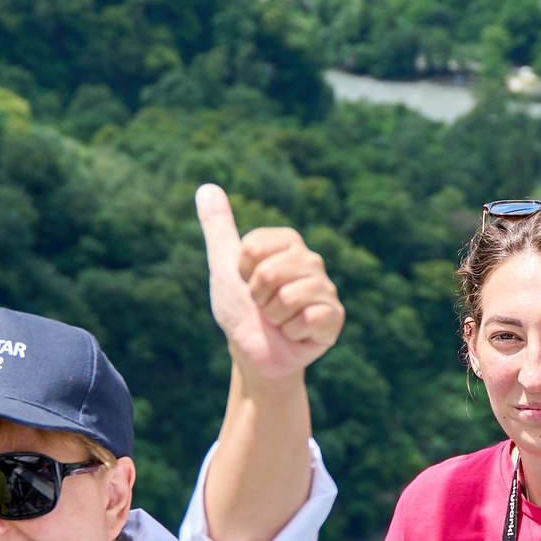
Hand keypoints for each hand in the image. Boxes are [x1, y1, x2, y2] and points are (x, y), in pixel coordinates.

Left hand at [197, 184, 342, 382]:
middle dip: (257, 296)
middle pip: (270, 272)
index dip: (242, 271)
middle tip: (263, 305)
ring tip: (278, 319)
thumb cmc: (240, 308)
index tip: (246, 282)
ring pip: (289, 297)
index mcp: (288, 243)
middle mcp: (312, 261)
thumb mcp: (224, 265)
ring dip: (273, 316)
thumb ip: (218, 227)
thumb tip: (206, 187)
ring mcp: (325, 289)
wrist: (253, 352)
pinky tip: (295, 333)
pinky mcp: (334, 317)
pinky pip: (308, 318)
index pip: (254, 248)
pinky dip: (291, 332)